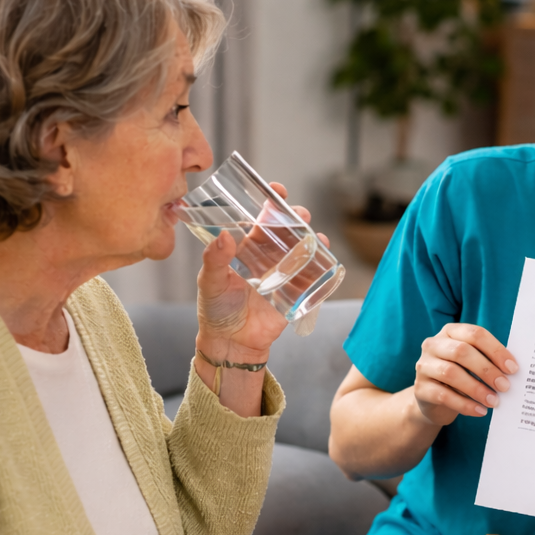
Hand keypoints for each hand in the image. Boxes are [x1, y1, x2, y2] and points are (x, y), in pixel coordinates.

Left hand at [196, 182, 328, 363]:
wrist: (232, 343)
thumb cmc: (216, 310)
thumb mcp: (210, 282)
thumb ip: (215, 259)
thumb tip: (224, 236)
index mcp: (245, 247)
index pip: (260, 218)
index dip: (270, 201)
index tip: (276, 190)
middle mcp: (267, 256)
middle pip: (287, 228)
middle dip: (295, 216)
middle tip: (298, 214)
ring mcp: (283, 272)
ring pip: (303, 247)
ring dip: (312, 236)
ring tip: (314, 235)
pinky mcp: (296, 291)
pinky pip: (313, 274)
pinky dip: (321, 263)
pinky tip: (324, 255)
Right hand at [413, 323, 517, 425]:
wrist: (434, 400)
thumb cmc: (460, 375)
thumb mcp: (472, 363)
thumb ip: (489, 360)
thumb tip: (513, 370)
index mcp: (450, 332)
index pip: (475, 334)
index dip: (495, 350)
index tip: (513, 368)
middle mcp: (433, 344)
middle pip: (461, 352)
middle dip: (487, 369)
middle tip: (504, 386)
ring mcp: (423, 366)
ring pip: (451, 373)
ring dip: (476, 389)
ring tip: (494, 401)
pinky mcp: (419, 388)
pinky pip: (443, 396)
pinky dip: (465, 405)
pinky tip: (480, 411)